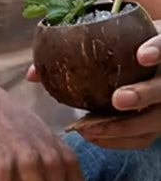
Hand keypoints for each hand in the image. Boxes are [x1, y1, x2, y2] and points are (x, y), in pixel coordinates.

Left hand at [67, 27, 160, 148]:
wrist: (142, 60)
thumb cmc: (119, 50)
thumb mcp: (105, 41)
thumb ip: (70, 52)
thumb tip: (31, 74)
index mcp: (159, 46)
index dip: (157, 49)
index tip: (142, 56)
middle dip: (144, 94)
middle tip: (119, 99)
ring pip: (157, 120)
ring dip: (126, 126)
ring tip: (93, 128)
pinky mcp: (159, 124)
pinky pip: (145, 137)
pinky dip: (119, 139)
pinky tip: (92, 136)